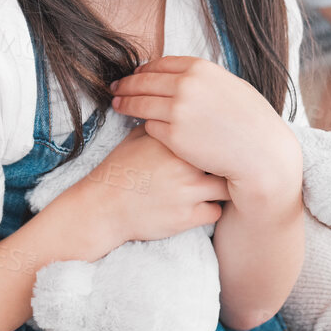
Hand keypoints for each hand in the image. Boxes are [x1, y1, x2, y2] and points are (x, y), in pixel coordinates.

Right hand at [62, 123, 228, 250]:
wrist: (103, 205)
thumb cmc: (120, 169)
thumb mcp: (137, 138)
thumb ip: (162, 125)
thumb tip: (181, 113)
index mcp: (173, 139)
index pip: (212, 131)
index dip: (219, 137)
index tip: (221, 142)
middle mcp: (184, 163)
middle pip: (224, 157)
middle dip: (227, 160)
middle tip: (226, 163)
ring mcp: (188, 191)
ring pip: (226, 186)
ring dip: (223, 186)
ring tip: (217, 184)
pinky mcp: (188, 217)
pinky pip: (216, 212)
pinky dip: (212, 209)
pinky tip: (202, 204)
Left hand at [109, 55, 302, 204]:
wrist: (261, 153)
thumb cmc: (253, 122)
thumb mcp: (230, 86)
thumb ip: (203, 79)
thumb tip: (182, 76)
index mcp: (200, 69)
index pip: (160, 64)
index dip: (144, 70)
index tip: (135, 74)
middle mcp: (186, 85)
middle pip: (143, 81)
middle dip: (126, 85)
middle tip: (115, 88)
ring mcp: (178, 110)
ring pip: (140, 104)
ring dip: (125, 103)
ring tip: (117, 104)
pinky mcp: (173, 136)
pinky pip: (149, 127)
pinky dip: (144, 125)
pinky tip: (139, 126)